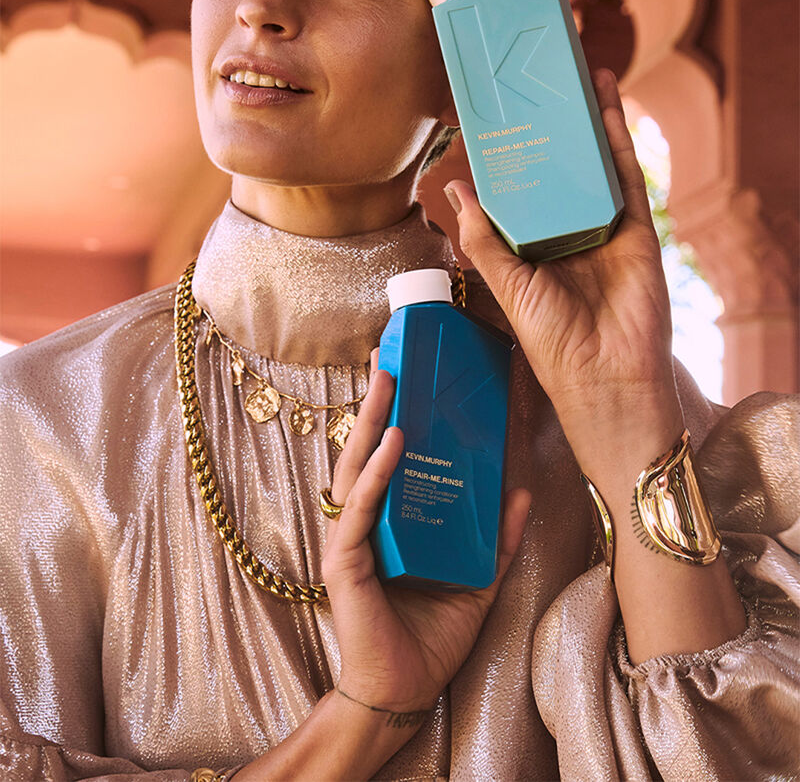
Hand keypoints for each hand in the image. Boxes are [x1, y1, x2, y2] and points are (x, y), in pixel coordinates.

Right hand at [322, 355, 530, 712]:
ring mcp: (353, 535)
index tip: (412, 370)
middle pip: (367, 446)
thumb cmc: (432, 634)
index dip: (398, 413)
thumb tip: (524, 490)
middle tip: (391, 355)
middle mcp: (368, 518)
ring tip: (389, 380)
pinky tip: (392, 441)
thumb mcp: (478, 576)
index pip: (391, 454)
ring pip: (356, 465)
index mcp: (393, 518)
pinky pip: (362, 506)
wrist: (405, 689)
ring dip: (372, 420)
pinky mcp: (346, 558)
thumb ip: (498, 537)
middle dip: (378, 400)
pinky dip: (376, 472)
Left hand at [444, 68, 683, 483]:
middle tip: (543, 83)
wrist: (606, 376)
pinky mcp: (637, 230)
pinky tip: (609, 107)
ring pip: (596, 163)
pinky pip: (627, 177)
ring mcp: (606, 228)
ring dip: (590, 121)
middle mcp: (570, 231)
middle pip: (562, 168)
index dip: (515, 153)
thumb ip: (484, 237)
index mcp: (535, 246)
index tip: (501, 115)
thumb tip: (459, 187)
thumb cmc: (552, 340)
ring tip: (578, 76)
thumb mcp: (508, 284)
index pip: (523, 189)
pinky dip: (619, 140)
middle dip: (555, 127)